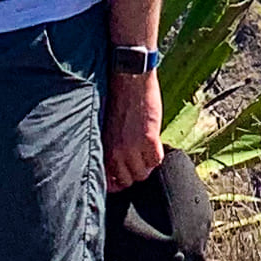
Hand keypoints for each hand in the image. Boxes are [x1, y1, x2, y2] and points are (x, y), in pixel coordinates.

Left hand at [104, 70, 162, 191]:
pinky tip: (154, 145)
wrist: (129, 78)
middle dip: (133, 174)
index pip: (109, 182)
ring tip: (146, 153)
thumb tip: (115, 163)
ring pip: (143, 174)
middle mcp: (115, 152)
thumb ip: (109, 146)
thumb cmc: (116, 98)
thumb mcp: (106, 127)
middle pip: (127, 181)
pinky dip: (157, 156)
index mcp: (102, 148)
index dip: (117, 181)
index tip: (123, 176)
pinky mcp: (149, 138)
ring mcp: (132, 147)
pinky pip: (156, 160)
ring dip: (146, 166)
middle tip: (138, 163)